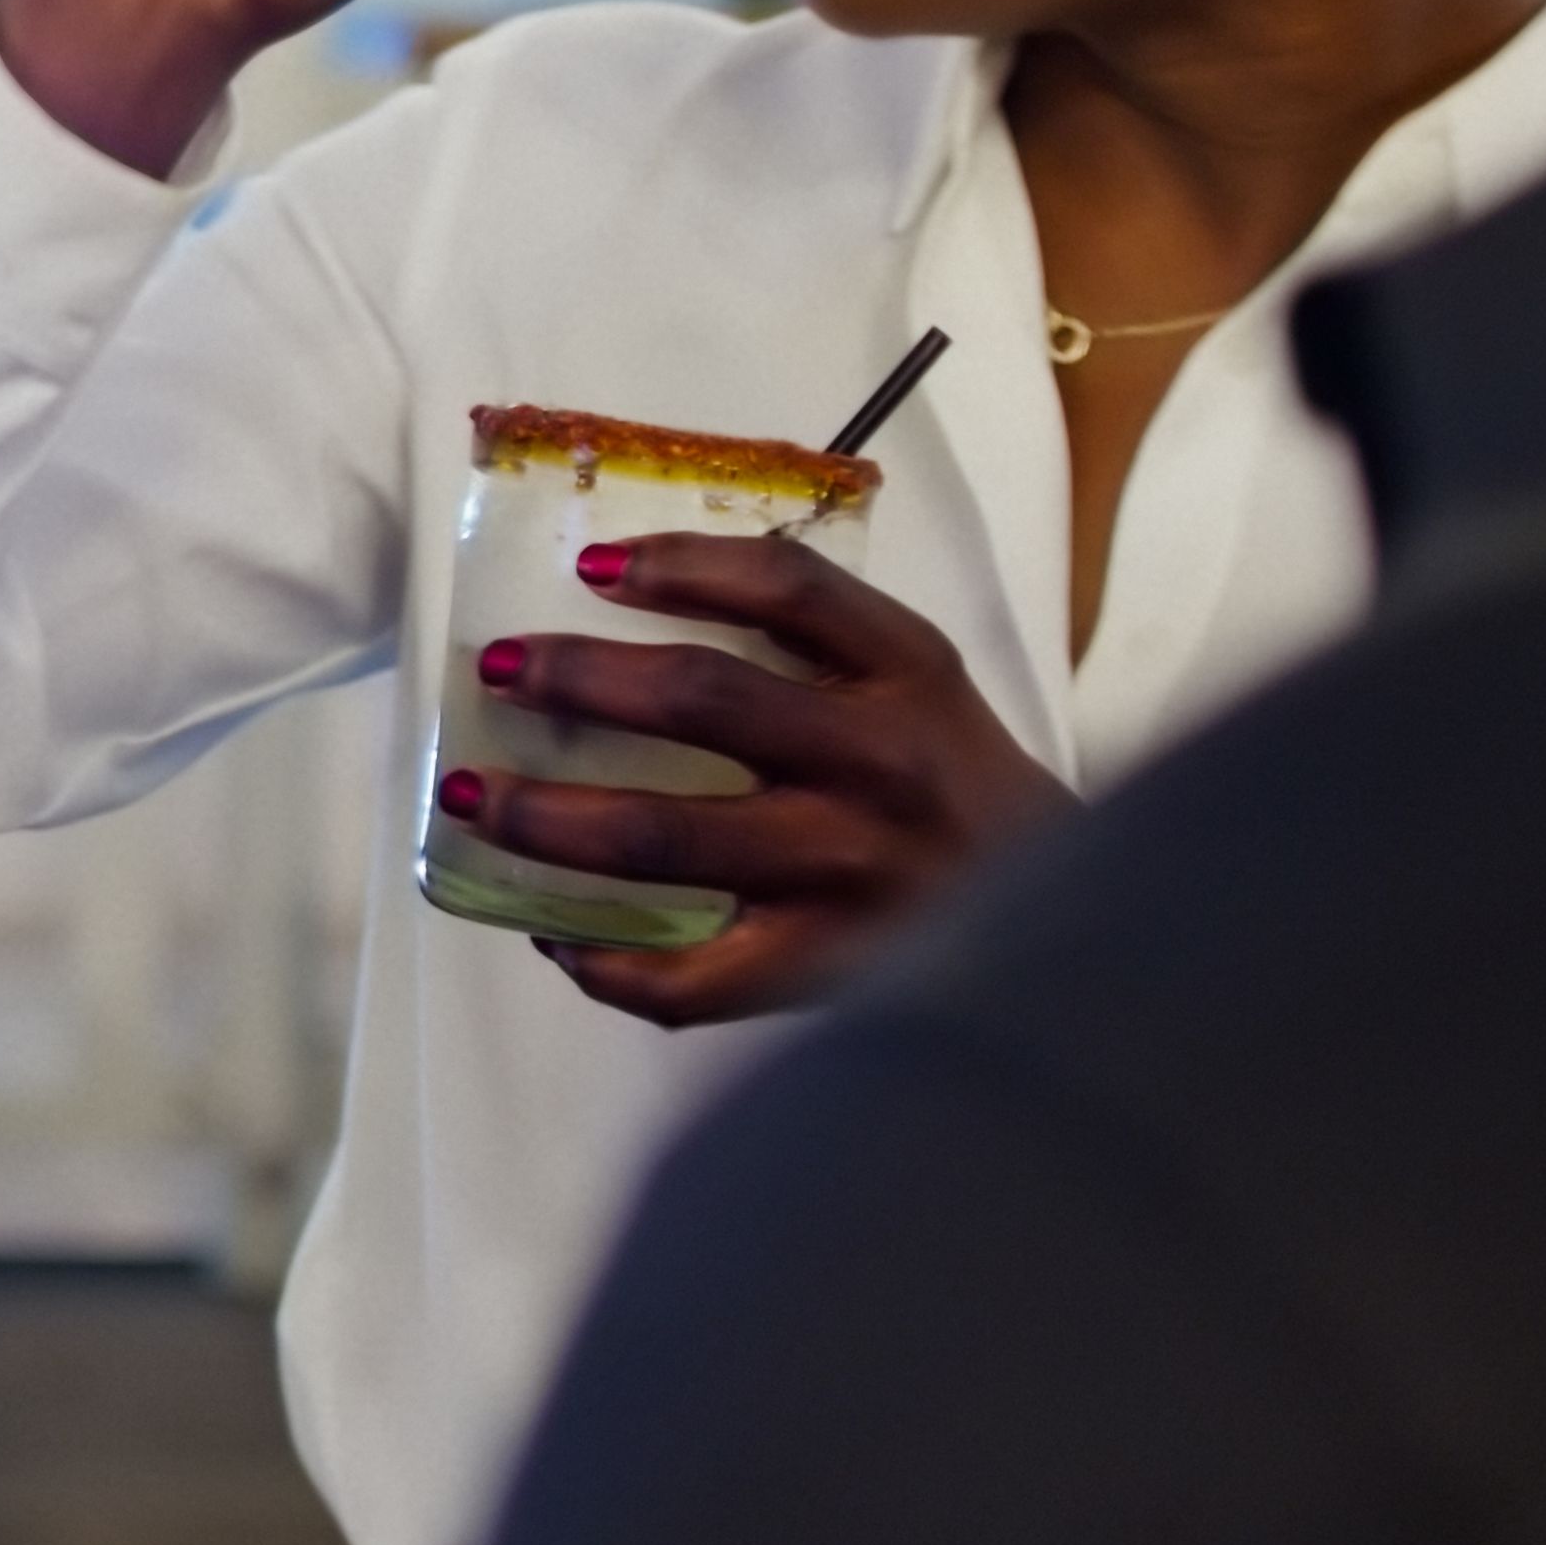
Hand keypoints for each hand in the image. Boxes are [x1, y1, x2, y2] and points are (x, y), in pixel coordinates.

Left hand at [443, 530, 1073, 1028]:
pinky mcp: (826, 968)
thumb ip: (815, 650)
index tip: (593, 567)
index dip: (681, 566)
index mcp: (908, 674)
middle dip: (578, 679)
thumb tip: (635, 600)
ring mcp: (848, 872)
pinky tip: (557, 935)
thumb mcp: (919, 691)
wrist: (1073, 921)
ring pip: (663, 837)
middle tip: (497, 669)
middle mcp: (878, 764)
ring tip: (472, 796)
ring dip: (546, 817)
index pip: (787, 589)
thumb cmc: (957, 790)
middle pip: (700, 701)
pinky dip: (604, 960)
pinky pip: (689, 979)